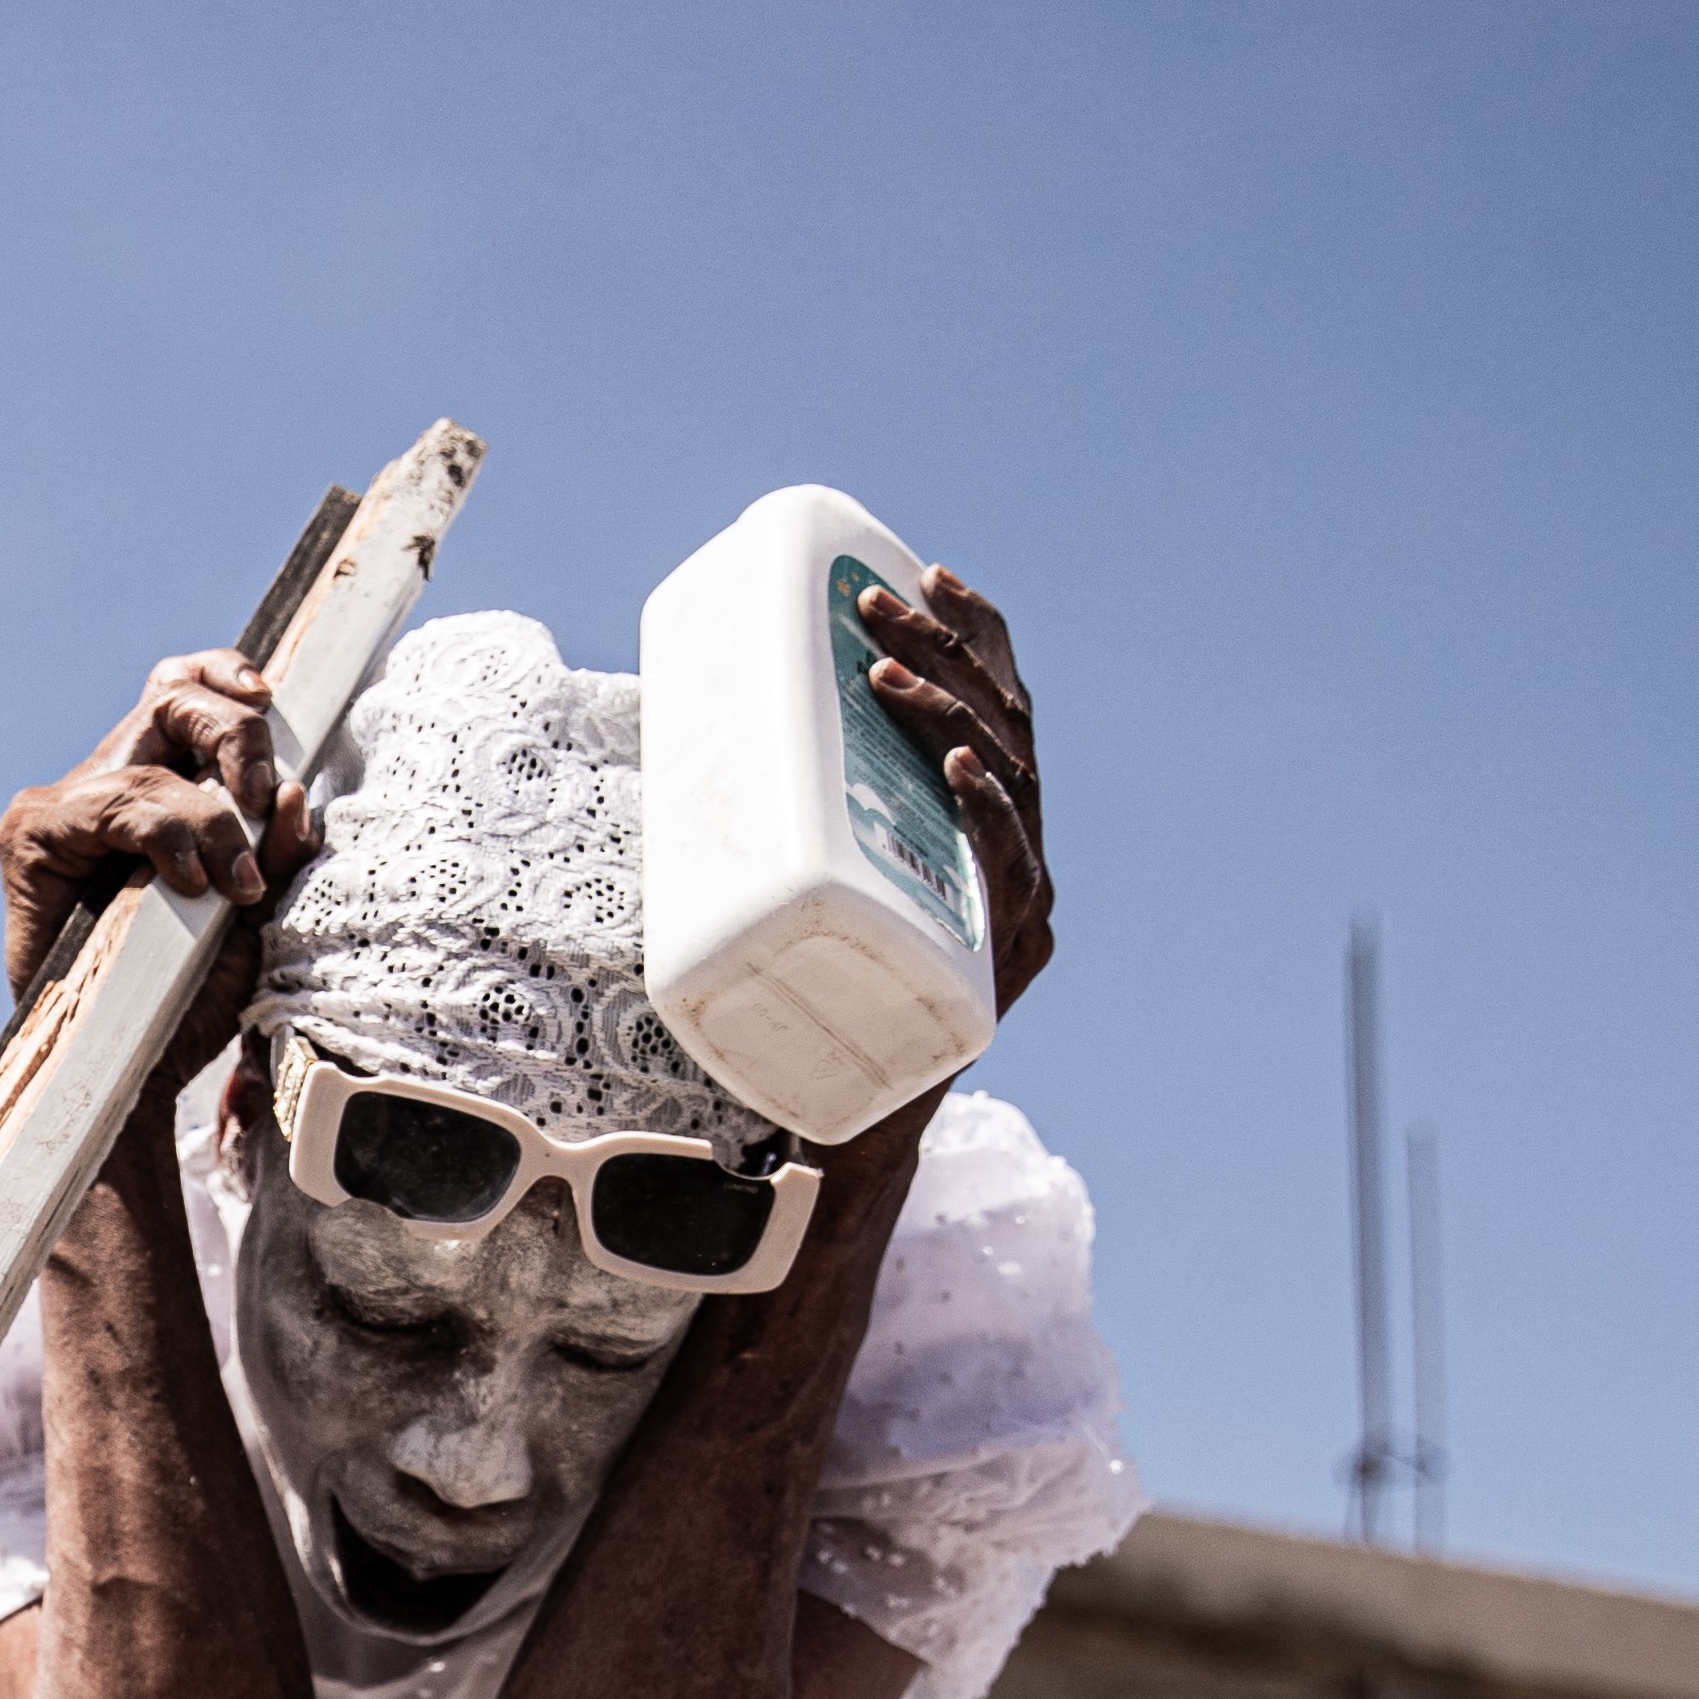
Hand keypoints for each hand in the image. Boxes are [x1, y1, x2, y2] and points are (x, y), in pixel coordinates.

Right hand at [0, 650, 324, 1068]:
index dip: (224, 676)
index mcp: (162, 791)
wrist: (130, 1065)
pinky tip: (187, 882)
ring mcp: (69, 809)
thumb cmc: (187, 997)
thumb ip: (279, 857)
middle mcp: (111, 785)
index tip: (269, 696)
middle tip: (261, 795)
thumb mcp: (256, 919)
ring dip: (208, 814)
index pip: (185, 693)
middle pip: (170, 696)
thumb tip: (295, 794)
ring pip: (148, 756)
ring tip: (232, 882)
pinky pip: (109, 804)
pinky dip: (162, 835)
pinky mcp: (33, 838)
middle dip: (233, 731)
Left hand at [802, 567, 1055, 1199]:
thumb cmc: (810, 995)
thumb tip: (680, 724)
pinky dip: (988, 814)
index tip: (923, 574)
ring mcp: (1018, 907)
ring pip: (1009, 781)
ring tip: (884, 673)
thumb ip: (772, 812)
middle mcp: (1015, 856)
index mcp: (982, 825)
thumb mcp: (795, 879)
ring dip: (948, 714)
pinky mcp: (1004, 961)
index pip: (996, 704)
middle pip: (1001, 726)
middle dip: (941, 652)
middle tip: (873, 609)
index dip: (973, 633)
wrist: (841, 1124)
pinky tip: (958, 768)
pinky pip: (1011, 873)